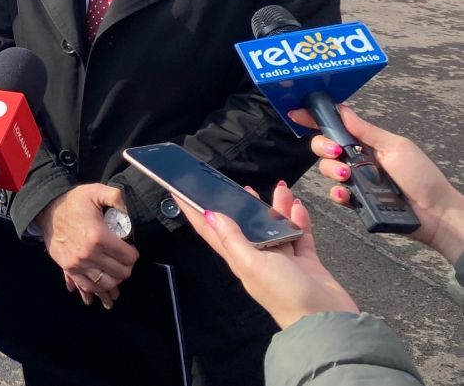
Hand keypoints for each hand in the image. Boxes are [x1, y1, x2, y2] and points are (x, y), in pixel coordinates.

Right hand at [34, 183, 137, 308]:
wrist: (47, 208)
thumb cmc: (74, 200)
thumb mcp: (96, 192)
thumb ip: (118, 198)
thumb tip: (133, 212)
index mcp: (99, 236)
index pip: (128, 257)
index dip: (134, 254)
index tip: (131, 248)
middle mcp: (88, 254)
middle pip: (120, 273)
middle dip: (127, 267)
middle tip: (125, 259)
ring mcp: (77, 263)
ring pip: (105, 283)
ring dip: (115, 280)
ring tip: (116, 271)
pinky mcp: (68, 268)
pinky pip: (86, 286)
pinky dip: (97, 289)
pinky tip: (102, 286)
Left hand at [178, 182, 358, 329]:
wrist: (325, 320)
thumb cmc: (285, 295)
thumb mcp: (252, 264)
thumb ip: (232, 239)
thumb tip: (210, 215)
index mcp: (240, 259)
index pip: (212, 231)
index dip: (196, 212)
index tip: (181, 193)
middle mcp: (258, 257)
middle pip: (247, 225)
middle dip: (244, 206)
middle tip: (242, 187)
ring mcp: (282, 260)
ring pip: (275, 227)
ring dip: (277, 208)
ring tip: (281, 189)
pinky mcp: (304, 262)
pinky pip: (299, 235)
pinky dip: (298, 220)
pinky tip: (298, 206)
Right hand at [291, 105, 463, 264]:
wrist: (435, 214)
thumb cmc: (422, 177)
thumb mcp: (395, 147)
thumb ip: (366, 131)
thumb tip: (343, 109)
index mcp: (367, 143)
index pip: (337, 127)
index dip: (315, 119)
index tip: (297, 113)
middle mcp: (358, 160)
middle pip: (324, 147)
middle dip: (323, 147)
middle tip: (336, 153)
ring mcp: (356, 181)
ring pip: (326, 170)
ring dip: (331, 170)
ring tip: (347, 176)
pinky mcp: (356, 202)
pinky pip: (335, 195)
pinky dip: (337, 193)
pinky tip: (346, 194)